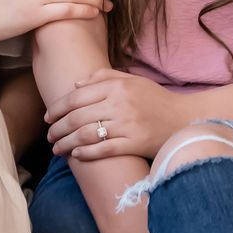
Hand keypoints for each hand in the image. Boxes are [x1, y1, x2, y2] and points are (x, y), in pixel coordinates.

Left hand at [46, 68, 188, 160]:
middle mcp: (120, 104)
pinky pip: (104, 149)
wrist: (184, 118)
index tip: (48, 117)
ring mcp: (127, 125)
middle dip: (57, 129)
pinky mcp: (135, 143)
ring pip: (86, 135)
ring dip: (66, 143)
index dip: (57, 108)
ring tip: (57, 149)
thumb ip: (104, 77)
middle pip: (77, 117)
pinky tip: (76, 155)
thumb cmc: (155, 99)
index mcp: (117, 86)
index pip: (76, 97)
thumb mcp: (132, 80)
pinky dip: (86, 153)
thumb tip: (76, 84)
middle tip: (49, 136)